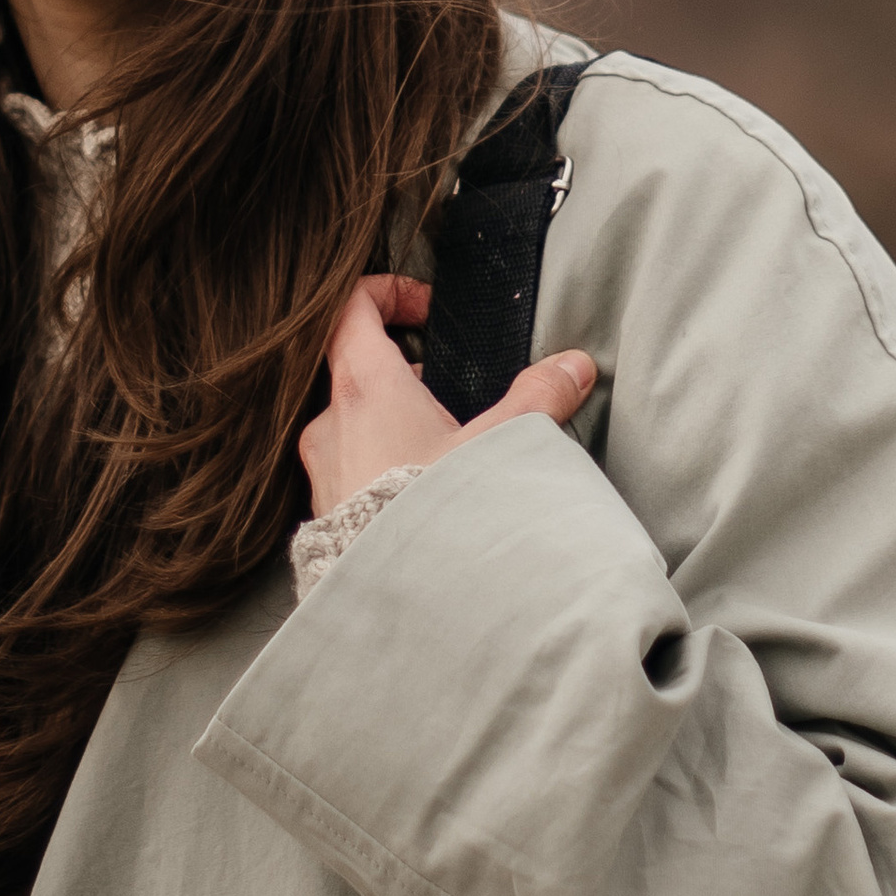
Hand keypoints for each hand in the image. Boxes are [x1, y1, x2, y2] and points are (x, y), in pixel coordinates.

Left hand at [298, 275, 596, 516]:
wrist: (398, 602)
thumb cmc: (438, 513)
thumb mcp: (501, 447)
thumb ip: (539, 400)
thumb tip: (573, 367)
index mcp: (364, 388)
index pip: (351, 308)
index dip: (388, 293)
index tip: (425, 312)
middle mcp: (331, 423)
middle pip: (353, 369)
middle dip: (400, 373)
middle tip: (442, 392)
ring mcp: (321, 469)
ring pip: (350, 424)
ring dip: (390, 425)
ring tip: (438, 451)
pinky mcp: (321, 512)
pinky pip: (346, 471)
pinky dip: (379, 468)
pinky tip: (418, 496)